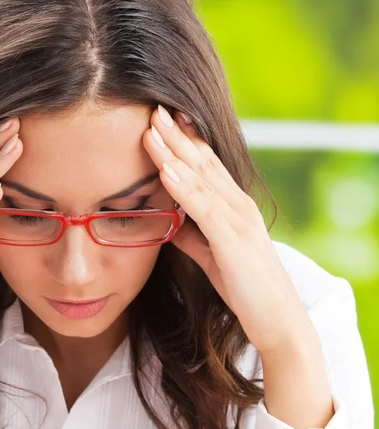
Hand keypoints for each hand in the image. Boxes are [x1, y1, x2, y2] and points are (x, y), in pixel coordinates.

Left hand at [142, 105, 311, 354]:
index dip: (184, 141)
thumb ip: (193, 234)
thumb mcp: (212, 254)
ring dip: (175, 152)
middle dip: (176, 135)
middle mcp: (238, 205)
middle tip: (153, 107)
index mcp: (233, 206)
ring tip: (152, 127)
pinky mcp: (233, 242)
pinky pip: (204, 209)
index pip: (205, 165)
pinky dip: (184, 188)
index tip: (160, 120)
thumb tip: (170, 222)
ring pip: (202, 178)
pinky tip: (165, 170)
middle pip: (203, 161)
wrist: (277, 320)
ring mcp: (238, 221)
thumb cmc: (244, 286)